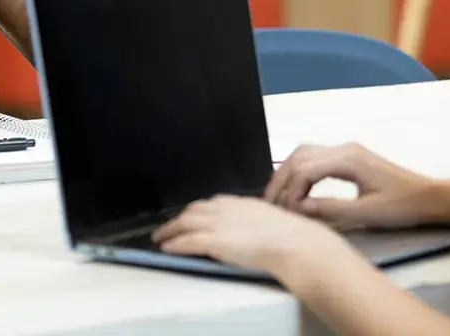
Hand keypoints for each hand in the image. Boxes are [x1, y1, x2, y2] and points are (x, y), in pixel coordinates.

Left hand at [152, 194, 346, 277]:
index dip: (196, 212)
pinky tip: (166, 247)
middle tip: (170, 227)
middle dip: (179, 219)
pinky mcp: (212, 240)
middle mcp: (221, 208)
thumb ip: (250, 218)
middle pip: (192, 211)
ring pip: (184, 223)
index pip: (208, 204)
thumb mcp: (263, 216)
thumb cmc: (285, 232)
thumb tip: (248, 225)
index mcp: (235, 202)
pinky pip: (186, 241)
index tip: (190, 217)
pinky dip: (173, 243)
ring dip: (169, 230)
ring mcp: (215, 223)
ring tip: (160, 237)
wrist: (288, 241)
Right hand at [266, 142, 435, 227]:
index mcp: (347, 159)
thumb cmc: (401, 207)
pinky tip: (298, 190)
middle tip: (270, 203)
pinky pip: (314, 158)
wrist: (429, 198)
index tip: (288, 212)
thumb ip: (329, 208)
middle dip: (282, 180)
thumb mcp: (366, 213)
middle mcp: (342, 148)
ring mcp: (345, 150)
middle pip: (299, 156)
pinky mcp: (348, 157)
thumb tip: (298, 208)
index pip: (305, 169)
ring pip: (304, 154)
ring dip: (288, 173)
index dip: (291, 190)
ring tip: (279, 196)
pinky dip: (300, 172)